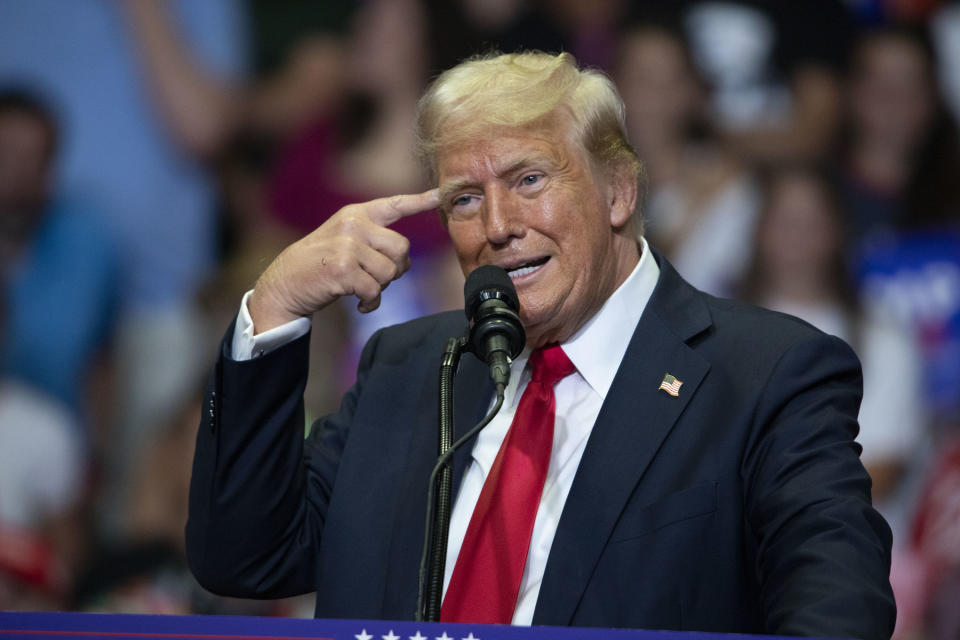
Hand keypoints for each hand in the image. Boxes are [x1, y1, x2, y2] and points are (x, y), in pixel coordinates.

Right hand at [248, 189, 440, 332]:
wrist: (284, 283)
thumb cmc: (320, 264)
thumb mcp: (343, 240)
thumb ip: (372, 238)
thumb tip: (404, 256)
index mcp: (356, 214)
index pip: (394, 204)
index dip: (420, 201)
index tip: (440, 195)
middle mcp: (353, 225)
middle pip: (402, 248)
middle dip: (397, 269)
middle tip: (379, 279)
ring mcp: (347, 246)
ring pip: (391, 271)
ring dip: (383, 288)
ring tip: (365, 290)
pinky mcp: (342, 269)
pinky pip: (375, 290)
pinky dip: (372, 302)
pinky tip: (361, 304)